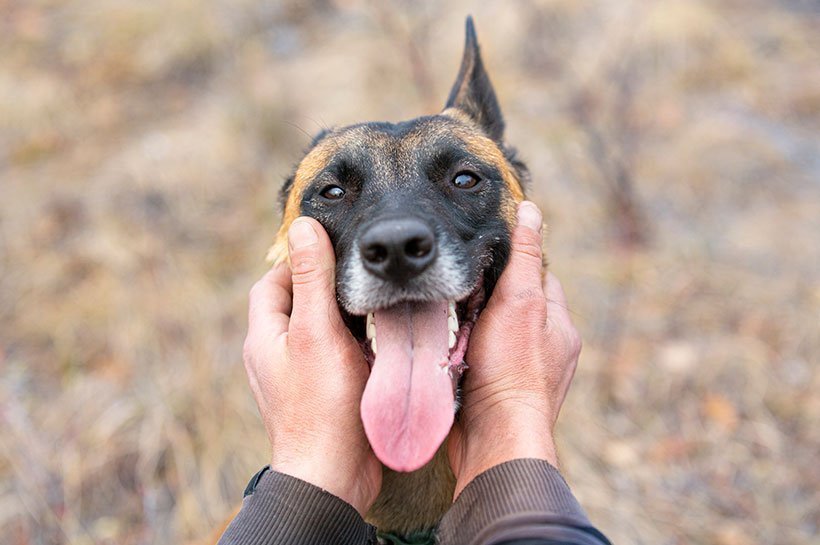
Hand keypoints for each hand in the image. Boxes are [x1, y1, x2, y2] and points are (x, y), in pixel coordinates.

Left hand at [242, 217, 381, 514]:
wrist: (332, 474)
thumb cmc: (321, 406)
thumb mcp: (316, 331)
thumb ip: (312, 280)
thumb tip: (303, 228)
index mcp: (264, 334)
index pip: (275, 279)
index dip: (301, 260)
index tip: (336, 249)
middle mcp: (276, 352)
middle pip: (298, 302)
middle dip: (328, 286)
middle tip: (362, 276)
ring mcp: (298, 374)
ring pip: (320, 328)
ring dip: (345, 316)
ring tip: (376, 304)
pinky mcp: (322, 391)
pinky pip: (336, 354)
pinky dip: (355, 343)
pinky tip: (380, 341)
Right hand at [448, 201, 580, 497]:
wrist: (494, 438)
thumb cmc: (510, 370)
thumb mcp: (519, 301)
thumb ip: (524, 257)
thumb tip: (531, 211)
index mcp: (559, 322)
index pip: (538, 275)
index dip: (512, 261)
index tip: (483, 254)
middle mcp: (548, 347)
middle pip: (515, 303)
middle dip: (489, 295)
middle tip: (458, 287)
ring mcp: (525, 372)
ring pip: (495, 332)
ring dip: (475, 325)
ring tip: (448, 318)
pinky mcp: (500, 391)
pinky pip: (482, 359)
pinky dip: (468, 352)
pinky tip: (448, 350)